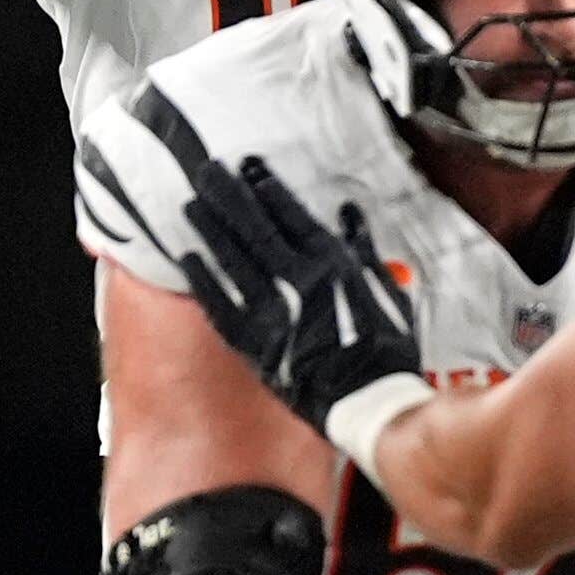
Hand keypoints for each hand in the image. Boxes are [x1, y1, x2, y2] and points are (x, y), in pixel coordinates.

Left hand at [180, 157, 421, 435]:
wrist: (371, 406)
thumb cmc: (386, 352)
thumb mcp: (387, 291)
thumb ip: (365, 250)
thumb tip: (350, 215)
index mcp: (332, 265)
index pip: (292, 214)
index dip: (267, 188)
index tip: (250, 168)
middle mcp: (298, 281)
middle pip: (255, 227)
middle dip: (230, 196)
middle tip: (207, 171)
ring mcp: (273, 312)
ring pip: (233, 259)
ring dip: (211, 228)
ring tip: (192, 204)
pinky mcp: (255, 343)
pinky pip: (221, 306)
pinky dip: (203, 281)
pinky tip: (187, 260)